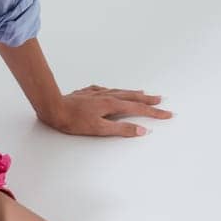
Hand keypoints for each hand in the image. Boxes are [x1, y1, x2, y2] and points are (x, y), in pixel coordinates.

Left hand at [41, 84, 172, 137]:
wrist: (53, 107)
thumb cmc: (74, 120)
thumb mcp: (99, 129)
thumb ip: (121, 129)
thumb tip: (142, 130)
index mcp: (112, 104)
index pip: (138, 108)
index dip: (154, 112)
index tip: (167, 113)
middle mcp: (106, 96)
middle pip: (131, 96)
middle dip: (147, 99)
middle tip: (160, 100)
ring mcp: (97, 93)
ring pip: (120, 91)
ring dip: (133, 93)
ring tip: (143, 92)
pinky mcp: (87, 93)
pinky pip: (106, 90)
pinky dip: (115, 90)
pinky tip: (114, 91)